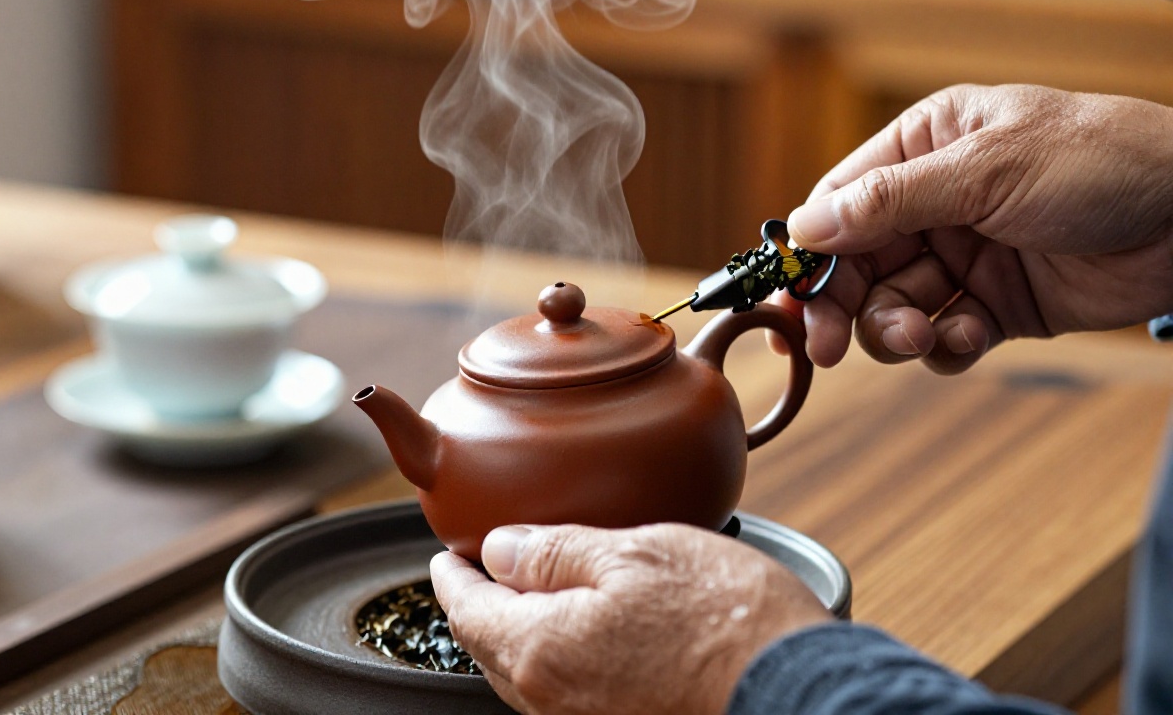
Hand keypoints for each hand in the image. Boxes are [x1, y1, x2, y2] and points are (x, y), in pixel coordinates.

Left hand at [431, 523, 830, 714]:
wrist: (801, 693)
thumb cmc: (728, 620)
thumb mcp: (637, 553)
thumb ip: (556, 552)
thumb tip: (500, 549)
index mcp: (540, 648)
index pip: (465, 610)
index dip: (451, 574)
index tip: (447, 553)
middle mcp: (552, 699)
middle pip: (490, 647)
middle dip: (480, 605)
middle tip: (483, 568)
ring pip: (528, 674)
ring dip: (519, 632)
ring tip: (530, 593)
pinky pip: (567, 693)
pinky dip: (558, 656)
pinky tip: (585, 631)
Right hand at [777, 84, 1172, 372]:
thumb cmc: (1103, 163)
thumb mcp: (987, 170)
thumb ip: (890, 200)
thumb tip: (804, 228)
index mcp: (926, 146)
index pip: (840, 203)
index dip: (809, 254)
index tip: (792, 300)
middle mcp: (938, 199)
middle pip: (856, 264)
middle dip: (844, 306)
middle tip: (830, 348)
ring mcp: (968, 253)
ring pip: (894, 305)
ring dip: (896, 330)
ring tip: (923, 337)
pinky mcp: (1001, 303)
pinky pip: (946, 334)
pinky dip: (949, 345)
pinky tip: (975, 337)